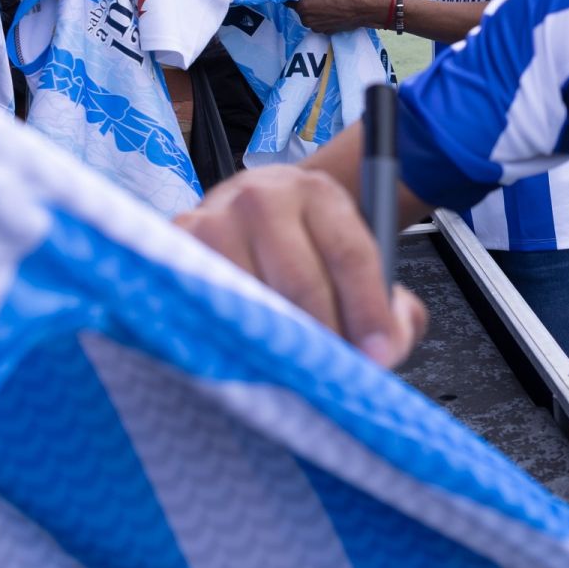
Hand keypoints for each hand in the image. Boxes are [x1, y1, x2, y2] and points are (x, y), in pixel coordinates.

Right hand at [175, 167, 426, 365]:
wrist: (246, 216)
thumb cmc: (304, 249)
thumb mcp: (351, 257)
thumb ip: (390, 306)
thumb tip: (385, 346)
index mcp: (318, 193)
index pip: (350, 254)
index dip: (368, 311)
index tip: (379, 355)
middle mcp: (263, 197)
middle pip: (301, 283)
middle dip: (324, 338)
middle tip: (333, 374)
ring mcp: (215, 219)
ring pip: (254, 301)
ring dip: (276, 344)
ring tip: (292, 367)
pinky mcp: (179, 246)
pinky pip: (211, 305)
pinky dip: (232, 338)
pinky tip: (248, 352)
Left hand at [290, 0, 382, 33]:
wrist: (363, 6)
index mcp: (301, 5)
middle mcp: (306, 19)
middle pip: (301, 7)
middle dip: (307, 0)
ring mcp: (317, 27)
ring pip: (312, 15)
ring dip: (316, 9)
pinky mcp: (328, 31)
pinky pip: (322, 22)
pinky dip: (325, 16)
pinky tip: (334, 8)